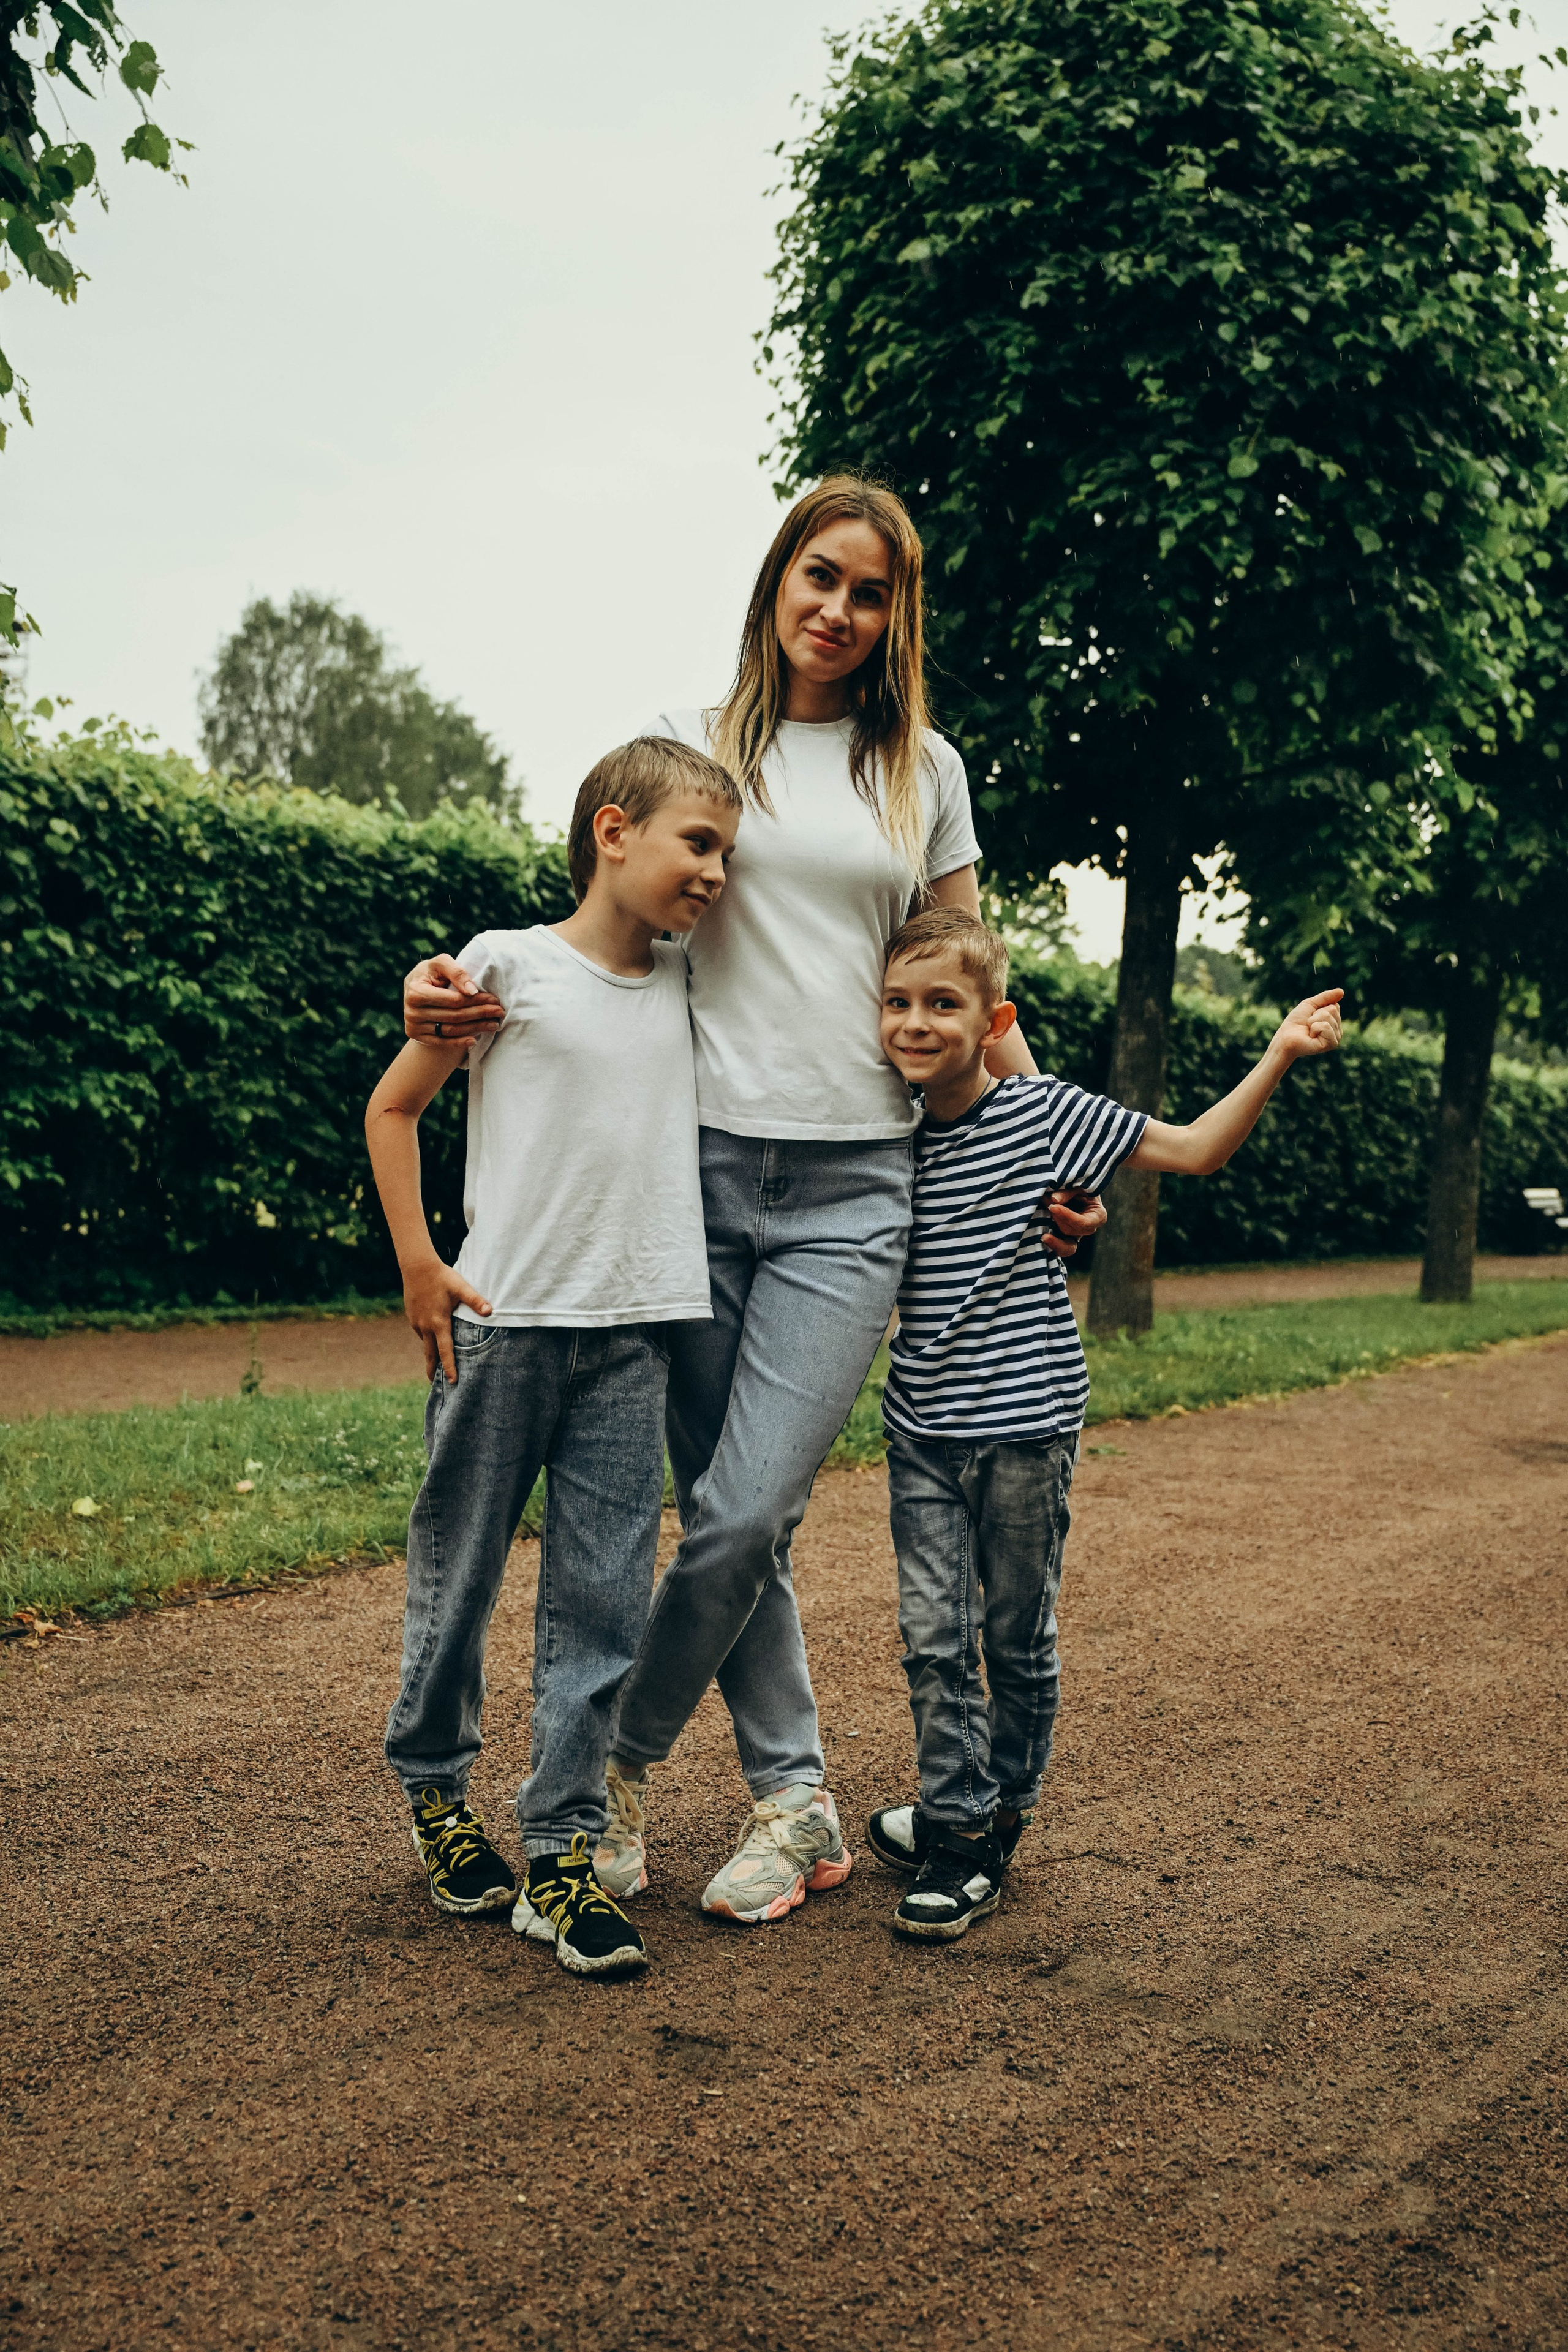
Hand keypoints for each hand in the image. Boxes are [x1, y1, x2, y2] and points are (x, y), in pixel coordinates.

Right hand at [402, 1257, 492, 1381]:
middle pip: (429, 1354)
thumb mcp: (461, 1287)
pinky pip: (420, 1332)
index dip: (450, 1367)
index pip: (445, 1351)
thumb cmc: (442, 1276)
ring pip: (424, 1342)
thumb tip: (491, 1312)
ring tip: (436, 1363)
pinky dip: (426, 1338)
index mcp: (438, 1323)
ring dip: (430, 1353)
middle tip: (436, 1385)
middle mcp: (425, 1326)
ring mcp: (416, 1322)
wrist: (417, 1266)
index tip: (453, 1382)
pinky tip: (432, 1335)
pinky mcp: (411, 1316)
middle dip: (433, 1370)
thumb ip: (476, 1301)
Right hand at [404, 954, 503, 1044]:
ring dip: (475, 1028)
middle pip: (455, 1016)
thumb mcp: (440, 964)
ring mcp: (414, 1025)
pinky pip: (442, 1041)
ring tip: (494, 1024)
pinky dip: (459, 1042)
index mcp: (416, 992)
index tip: (494, 999)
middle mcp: (412, 1011)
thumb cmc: (430, 973)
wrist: (413, 987)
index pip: (454, 1000)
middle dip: (480, 1014)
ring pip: (451, 1030)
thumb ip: (456, 972)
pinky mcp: (416, 1035)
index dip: (476, 1000)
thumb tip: (472, 990)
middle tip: (499, 1012)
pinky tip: (474, 1040)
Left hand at [1041, 1188, 1106, 1260]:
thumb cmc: (1078, 1185)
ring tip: (1044, 1237)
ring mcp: (1076, 1235)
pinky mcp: (1064, 1238)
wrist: (1073, 1187)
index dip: (1069, 1217)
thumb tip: (1054, 1199)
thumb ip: (1067, 1192)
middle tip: (1046, 1205)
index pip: (1084, 1222)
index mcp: (1098, 1216)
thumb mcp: (1077, 1185)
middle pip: (1073, 1232)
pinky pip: (1059, 1248)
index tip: (1053, 1207)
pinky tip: (1042, 1239)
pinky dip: (1051, 1245)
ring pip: (1067, 1246)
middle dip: (1059, 1220)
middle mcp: (1088, 1229)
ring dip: (1055, 1241)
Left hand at [1273, 987, 1343, 1061]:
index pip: (1334, 1005)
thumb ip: (1326, 997)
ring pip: (1328, 1016)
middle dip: (1315, 1014)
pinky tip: (1311, 1036)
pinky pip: (1325, 1026)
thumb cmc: (1297, 1022)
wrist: (1285, 1037)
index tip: (1311, 1016)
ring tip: (1309, 1030)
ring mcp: (1335, 1038)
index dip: (1319, 1008)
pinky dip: (1314, 1027)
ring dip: (1312, 1021)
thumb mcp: (1311, 1004)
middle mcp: (1338, 1031)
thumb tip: (1341, 991)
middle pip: (1332, 1009)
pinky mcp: (1330, 1044)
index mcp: (1335, 1022)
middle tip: (1308, 1024)